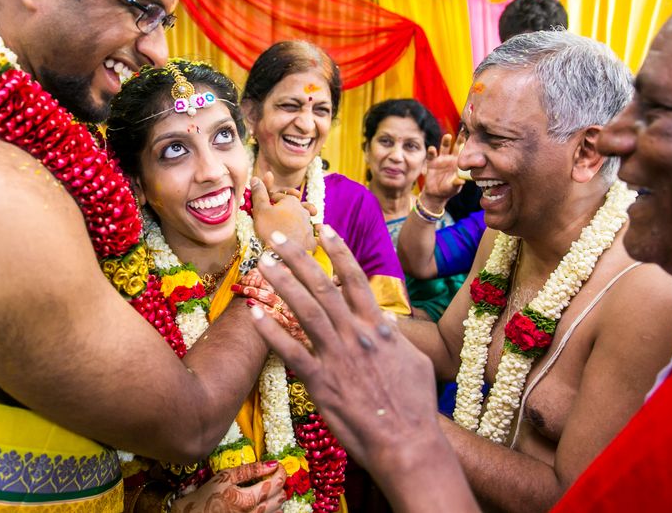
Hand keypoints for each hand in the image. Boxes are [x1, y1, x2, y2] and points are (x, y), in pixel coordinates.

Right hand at [173, 461, 285, 512]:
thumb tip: (272, 463)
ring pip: (277, 512)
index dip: (282, 472)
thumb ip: (250, 470)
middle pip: (279, 499)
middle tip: (275, 477)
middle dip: (281, 485)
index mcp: (247, 499)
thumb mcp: (225, 477)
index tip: (278, 466)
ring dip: (279, 500)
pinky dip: (273, 511)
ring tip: (272, 491)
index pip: (276, 483)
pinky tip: (267, 506)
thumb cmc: (206, 496)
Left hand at [248, 227, 477, 511]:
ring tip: (263, 264)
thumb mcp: (415, 362)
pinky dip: (271, 332)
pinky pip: (290, 352)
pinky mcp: (320, 382)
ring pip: (305, 310)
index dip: (339, 251)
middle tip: (279, 238)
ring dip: (282, 284)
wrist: (408, 443)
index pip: (356, 279)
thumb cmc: (416, 406)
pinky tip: (255, 315)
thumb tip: (383, 321)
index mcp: (378, 328)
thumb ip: (395, 339)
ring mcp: (336, 357)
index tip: (324, 229)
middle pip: (324, 286)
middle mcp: (355, 335)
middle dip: (300, 258)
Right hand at [250, 174, 315, 250]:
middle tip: (277, 212)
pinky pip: (311, 233)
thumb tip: (255, 177)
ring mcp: (309, 225)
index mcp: (291, 201)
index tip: (262, 205)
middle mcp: (303, 210)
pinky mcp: (312, 240)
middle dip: (285, 207)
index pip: (278, 195)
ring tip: (289, 224)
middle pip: (292, 205)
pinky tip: (304, 236)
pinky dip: (307, 232)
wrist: (286, 256)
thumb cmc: (271, 230)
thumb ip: (259, 193)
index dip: (269, 198)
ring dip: (297, 218)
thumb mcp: (260, 210)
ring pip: (302, 218)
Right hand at [420, 132, 466, 210]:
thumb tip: (461, 181)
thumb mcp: (453, 187)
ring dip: (445, 142)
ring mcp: (441, 159)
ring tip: (448, 136)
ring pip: (444, 148)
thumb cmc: (448, 190)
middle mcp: (451, 158)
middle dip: (459, 138)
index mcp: (459, 163)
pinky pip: (431, 155)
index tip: (473, 137)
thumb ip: (456, 183)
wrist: (435, 194)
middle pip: (455, 146)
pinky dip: (431, 152)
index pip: (465, 152)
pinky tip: (432, 149)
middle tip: (462, 131)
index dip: (468, 145)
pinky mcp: (431, 162)